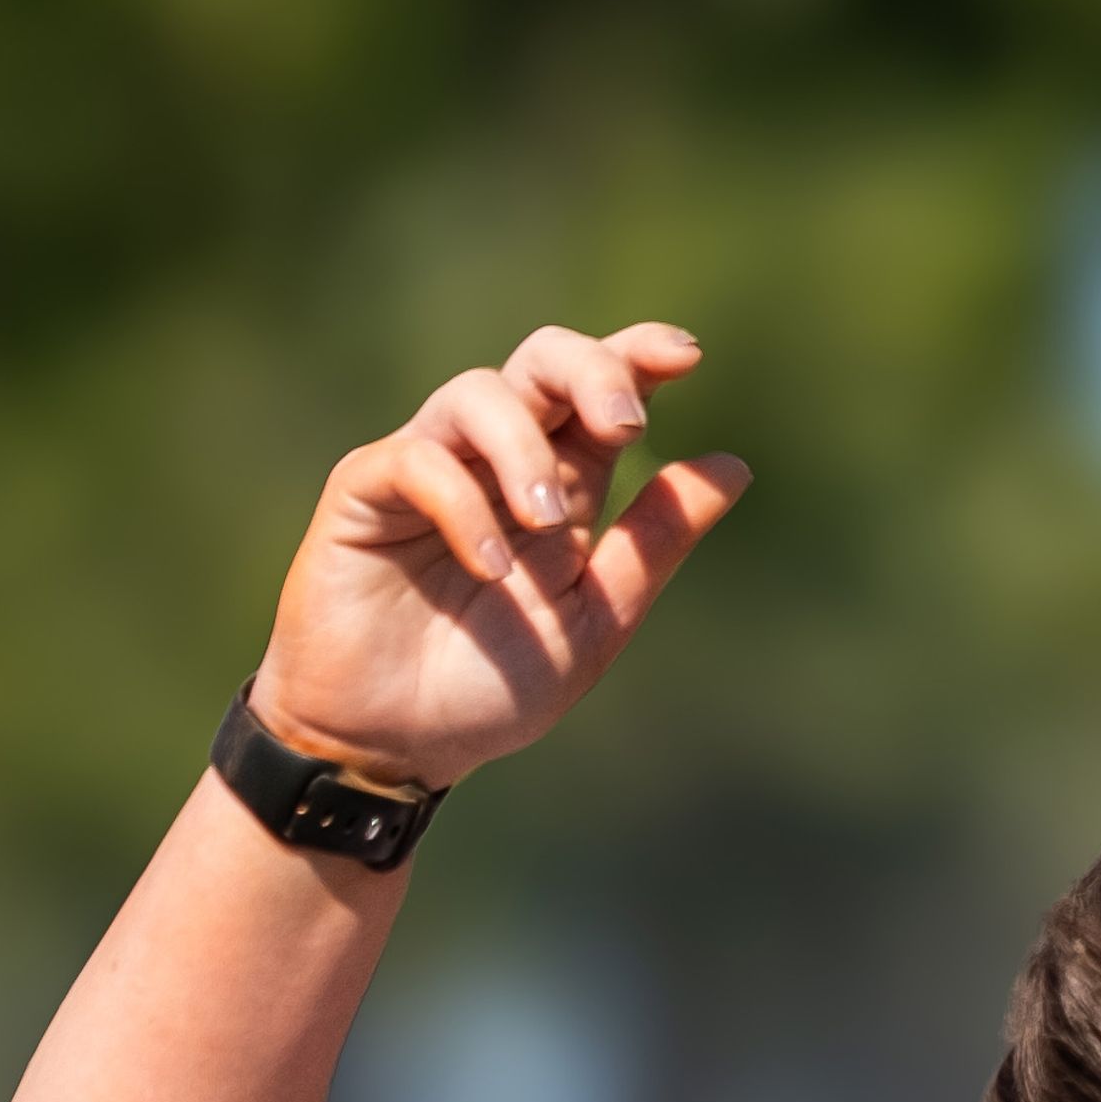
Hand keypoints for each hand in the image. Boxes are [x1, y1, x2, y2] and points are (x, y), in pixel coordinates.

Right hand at [247, 324, 750, 793]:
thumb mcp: (594, 621)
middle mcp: (495, 461)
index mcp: (560, 485)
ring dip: (524, 449)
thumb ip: (654, 543)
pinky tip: (489, 570)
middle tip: (625, 424)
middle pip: (541, 363)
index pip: (597, 394)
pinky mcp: (366, 490)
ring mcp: (429, 468)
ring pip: (478, 394)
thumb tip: (734, 467)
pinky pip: (418, 461)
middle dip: (589, 372)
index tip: (685, 356)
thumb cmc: (491, 686)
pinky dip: (463, 506)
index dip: (638, 357)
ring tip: (547, 523)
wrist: (399, 745)